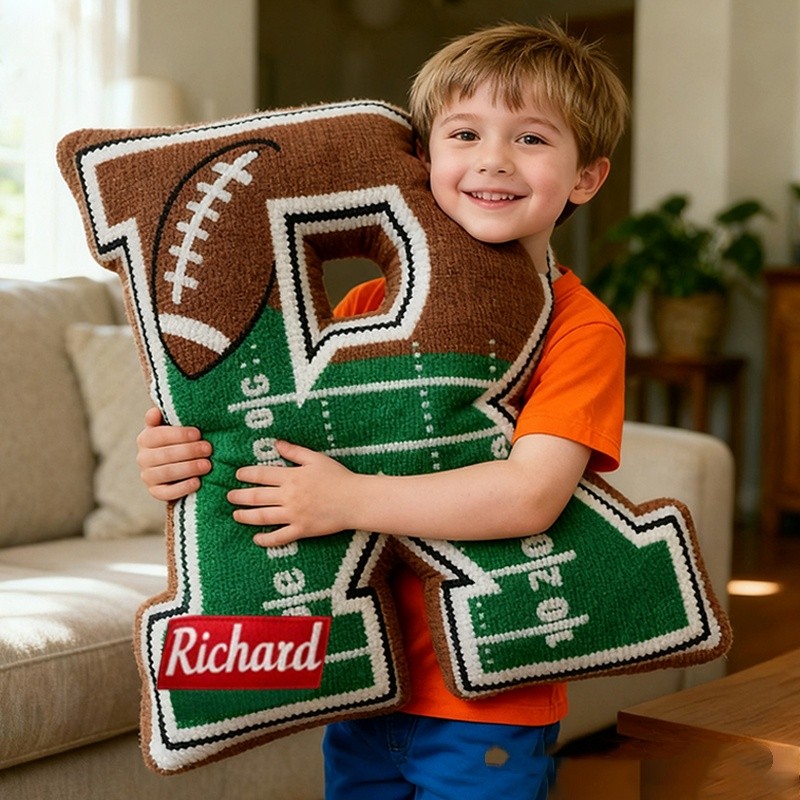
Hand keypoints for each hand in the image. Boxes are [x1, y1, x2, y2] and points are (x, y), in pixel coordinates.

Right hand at [136, 407, 212, 500]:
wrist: (179, 467)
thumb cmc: (179, 441)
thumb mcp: (172, 427)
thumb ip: (164, 419)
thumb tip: (155, 411)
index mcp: (145, 439)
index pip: (158, 435)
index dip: (179, 434)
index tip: (198, 433)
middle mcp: (143, 458)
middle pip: (165, 454)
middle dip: (189, 451)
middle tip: (208, 449)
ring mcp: (148, 476)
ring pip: (167, 473)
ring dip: (189, 468)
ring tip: (208, 465)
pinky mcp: (156, 492)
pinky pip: (167, 493)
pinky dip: (183, 488)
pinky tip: (197, 483)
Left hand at [228, 440, 356, 547]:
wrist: (355, 500)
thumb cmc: (338, 477)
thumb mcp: (316, 459)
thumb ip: (295, 452)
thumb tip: (277, 443)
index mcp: (292, 477)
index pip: (262, 475)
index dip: (247, 474)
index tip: (237, 475)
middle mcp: (289, 496)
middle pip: (257, 497)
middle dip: (239, 496)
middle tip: (229, 496)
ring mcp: (294, 515)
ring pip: (262, 517)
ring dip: (246, 516)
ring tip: (236, 514)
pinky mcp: (301, 530)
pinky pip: (279, 537)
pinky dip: (266, 539)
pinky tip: (256, 539)